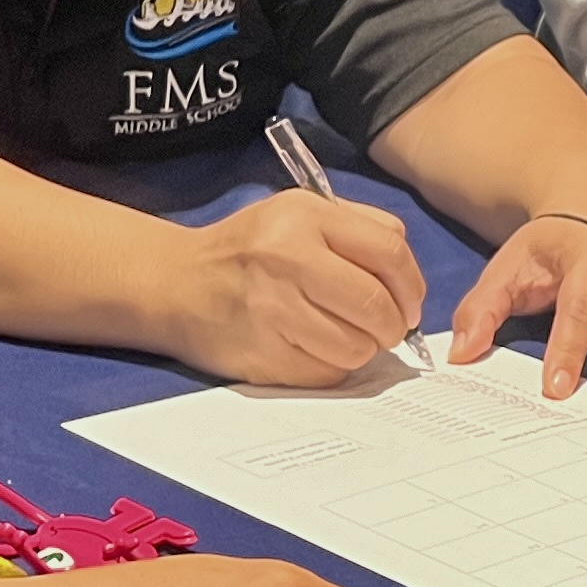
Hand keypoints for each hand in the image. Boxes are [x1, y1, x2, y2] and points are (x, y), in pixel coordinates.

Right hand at [170, 192, 427, 381]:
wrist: (175, 284)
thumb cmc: (249, 249)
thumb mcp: (299, 213)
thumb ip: (358, 229)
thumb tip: (408, 279)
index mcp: (304, 216)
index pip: (390, 252)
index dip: (411, 286)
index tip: (409, 303)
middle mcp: (287, 258)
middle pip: (377, 306)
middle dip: (393, 325)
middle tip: (386, 329)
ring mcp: (273, 309)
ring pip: (356, 346)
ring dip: (363, 349)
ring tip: (345, 336)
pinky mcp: (262, 354)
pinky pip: (327, 372)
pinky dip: (332, 366)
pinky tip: (314, 348)